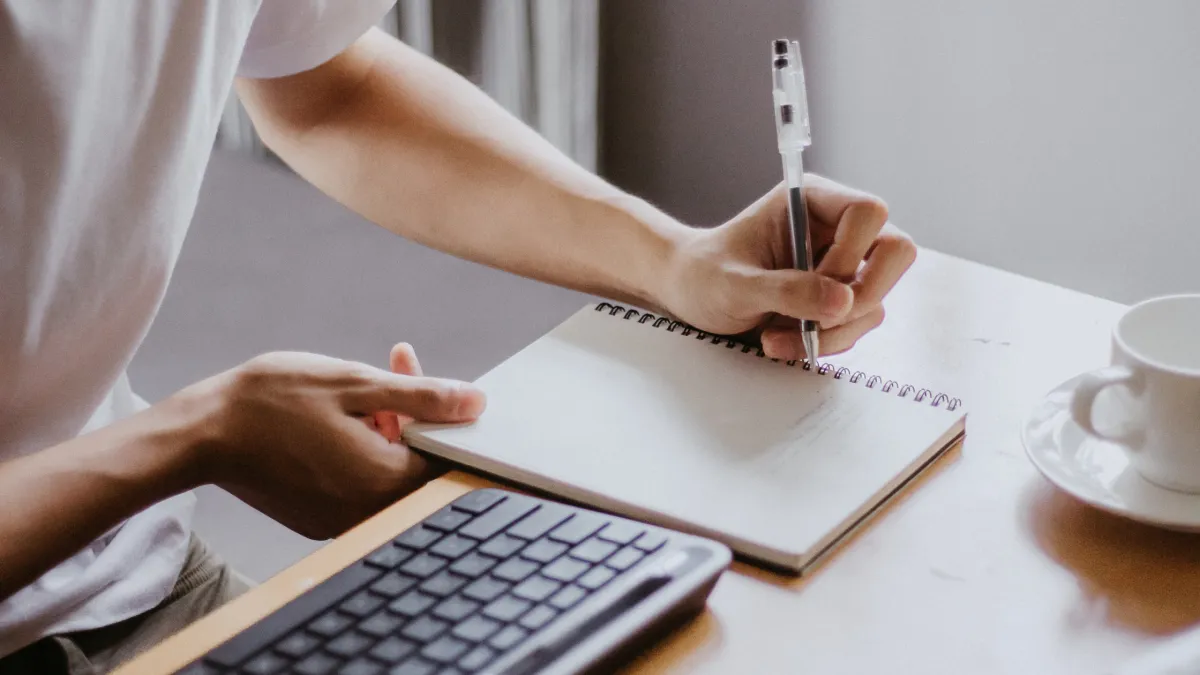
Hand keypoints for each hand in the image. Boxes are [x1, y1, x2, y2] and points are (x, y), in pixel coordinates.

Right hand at [179, 345, 485, 538]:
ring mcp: (342, 519)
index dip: (441, 412)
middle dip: (413, 411)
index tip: (421, 378)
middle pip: (418, 461)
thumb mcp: (355, 384)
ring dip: (387, 425)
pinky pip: (360, 482)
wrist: (202, 434)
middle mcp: (368, 512)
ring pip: (388, 470)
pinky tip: (339, 415)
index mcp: (384, 481)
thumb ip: (422, 397)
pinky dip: (361, 448)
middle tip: (393, 367)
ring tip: (359, 386)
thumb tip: (475, 403)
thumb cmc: (272, 401)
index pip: (445, 453)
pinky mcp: (321, 517)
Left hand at [657, 174, 915, 359]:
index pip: (869, 212)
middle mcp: (835, 228)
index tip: (816, 281)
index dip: (851, 253)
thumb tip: (843, 302)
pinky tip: (783, 342)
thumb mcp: (734, 285)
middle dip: (862, 296)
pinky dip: (827, 342)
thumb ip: (785, 290)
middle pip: (895, 251)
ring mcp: (843, 264)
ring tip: (776, 338)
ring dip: (834, 329)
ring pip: (877, 298)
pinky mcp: (840, 298)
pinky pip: (860, 323)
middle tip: (818, 322)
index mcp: (811, 201)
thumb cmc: (703, 276)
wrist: (689, 298)